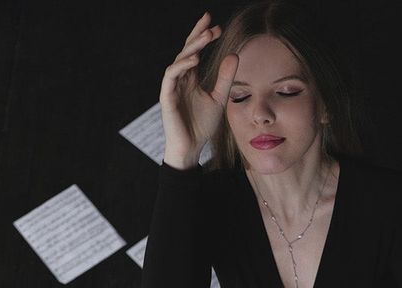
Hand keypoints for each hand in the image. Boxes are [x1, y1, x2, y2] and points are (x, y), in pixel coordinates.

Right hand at [159, 12, 238, 168]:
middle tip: (211, 25)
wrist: (191, 147)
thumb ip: (225, 77)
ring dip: (191, 47)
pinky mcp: (167, 97)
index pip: (194, 51)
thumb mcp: (219, 97)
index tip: (217, 26)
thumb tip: (235, 54)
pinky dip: (181, 66)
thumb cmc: (201, 125)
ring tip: (205, 38)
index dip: (202, 37)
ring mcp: (172, 88)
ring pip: (178, 60)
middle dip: (197, 36)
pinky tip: (194, 59)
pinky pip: (170, 77)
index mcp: (190, 78)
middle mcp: (179, 80)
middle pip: (185, 51)